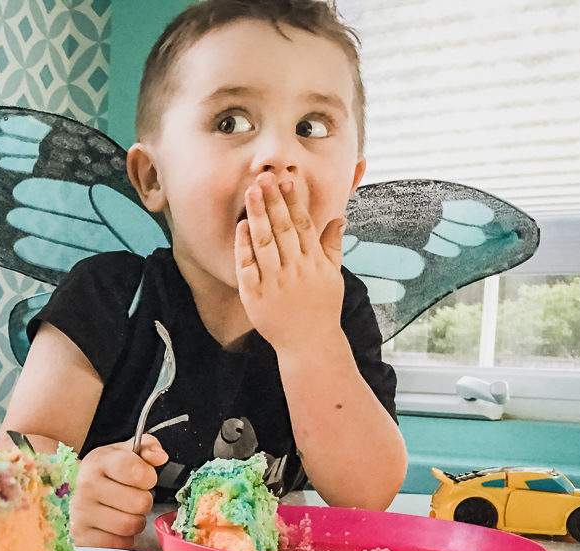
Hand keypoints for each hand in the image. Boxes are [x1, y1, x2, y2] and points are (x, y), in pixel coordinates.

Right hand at [70, 434, 168, 548]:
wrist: (74, 491)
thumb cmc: (106, 473)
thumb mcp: (125, 453)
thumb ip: (147, 447)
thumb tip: (160, 457)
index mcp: (98, 462)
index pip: (137, 471)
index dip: (148, 476)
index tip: (143, 478)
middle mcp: (86, 487)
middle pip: (140, 502)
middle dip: (143, 501)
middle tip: (133, 498)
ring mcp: (80, 514)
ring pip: (130, 525)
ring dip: (135, 521)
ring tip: (124, 512)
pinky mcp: (81, 538)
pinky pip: (119, 544)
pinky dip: (123, 539)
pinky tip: (113, 527)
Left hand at [234, 172, 346, 353]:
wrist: (309, 344)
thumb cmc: (322, 307)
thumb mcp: (333, 275)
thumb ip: (333, 246)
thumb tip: (339, 218)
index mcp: (314, 262)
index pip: (303, 225)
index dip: (294, 202)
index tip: (286, 182)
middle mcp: (295, 269)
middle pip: (282, 228)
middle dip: (273, 201)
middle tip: (264, 178)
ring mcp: (275, 282)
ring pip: (264, 242)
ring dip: (257, 215)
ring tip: (250, 193)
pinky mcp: (256, 296)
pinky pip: (248, 266)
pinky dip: (244, 246)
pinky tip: (240, 227)